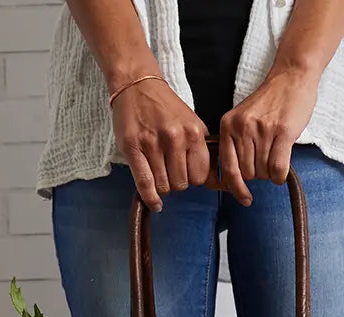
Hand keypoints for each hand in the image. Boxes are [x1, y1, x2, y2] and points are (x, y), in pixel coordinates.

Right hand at [111, 77, 211, 211]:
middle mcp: (175, 138)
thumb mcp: (191, 122)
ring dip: (162, 186)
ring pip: (164, 186)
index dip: (192, 179)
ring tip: (158, 173)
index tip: (185, 174)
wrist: (137, 86)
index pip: (200, 176)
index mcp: (194, 132)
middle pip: (182, 184)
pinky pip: (145, 183)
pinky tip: (155, 203)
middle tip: (169, 171)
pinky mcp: (133, 148)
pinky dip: (150, 198)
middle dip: (176, 183)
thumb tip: (210, 180)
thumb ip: (200, 147)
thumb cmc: (165, 107)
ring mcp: (153, 143)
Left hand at [218, 68, 319, 205]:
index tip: (244, 198)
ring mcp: (262, 130)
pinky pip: (278, 168)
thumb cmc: (269, 102)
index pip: (227, 168)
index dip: (235, 188)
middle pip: (247, 173)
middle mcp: (242, 128)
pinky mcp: (283, 132)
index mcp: (228, 125)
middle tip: (267, 161)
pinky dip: (280, 176)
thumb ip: (235, 144)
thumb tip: (234, 180)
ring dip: (271, 173)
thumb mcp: (242, 119)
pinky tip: (282, 170)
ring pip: (263, 172)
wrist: (291, 77)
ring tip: (276, 156)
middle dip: (259, 175)